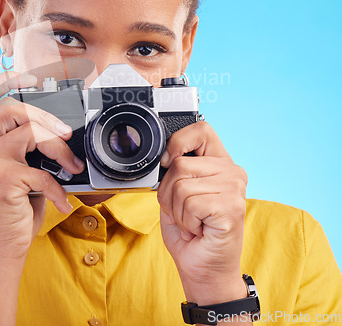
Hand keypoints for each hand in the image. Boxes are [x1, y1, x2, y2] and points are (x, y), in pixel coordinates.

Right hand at [0, 70, 84, 265]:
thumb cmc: (10, 211)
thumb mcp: (14, 173)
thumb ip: (25, 148)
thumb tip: (57, 128)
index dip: (6, 79)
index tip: (31, 77)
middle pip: (11, 105)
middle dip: (44, 114)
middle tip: (64, 133)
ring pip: (31, 131)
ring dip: (59, 148)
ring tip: (72, 166)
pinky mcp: (0, 178)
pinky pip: (42, 172)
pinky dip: (58, 189)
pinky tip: (61, 202)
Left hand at [157, 121, 248, 304]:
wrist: (203, 269)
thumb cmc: (189, 231)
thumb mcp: (175, 192)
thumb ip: (174, 169)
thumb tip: (165, 154)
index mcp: (219, 162)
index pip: (200, 129)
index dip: (177, 142)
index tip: (168, 163)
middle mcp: (232, 171)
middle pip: (179, 162)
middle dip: (168, 192)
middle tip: (182, 211)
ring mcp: (234, 188)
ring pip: (180, 184)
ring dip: (175, 210)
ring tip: (190, 221)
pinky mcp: (231, 206)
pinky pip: (189, 203)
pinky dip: (185, 221)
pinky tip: (198, 229)